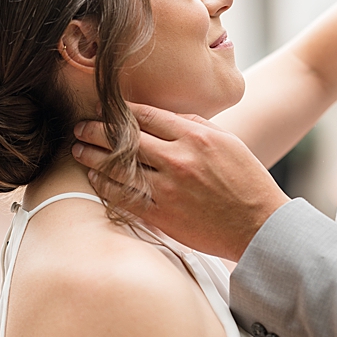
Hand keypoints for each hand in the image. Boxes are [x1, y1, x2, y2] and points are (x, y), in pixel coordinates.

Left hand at [73, 104, 289, 260]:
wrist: (259, 225)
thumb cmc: (245, 181)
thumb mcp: (227, 141)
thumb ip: (194, 125)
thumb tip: (162, 115)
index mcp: (195, 136)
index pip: (145, 115)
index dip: (119, 111)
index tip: (103, 110)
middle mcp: (178, 158)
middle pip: (125, 138)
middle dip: (96, 130)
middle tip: (80, 127)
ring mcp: (168, 187)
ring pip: (119, 166)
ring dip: (92, 156)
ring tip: (78, 149)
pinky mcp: (162, 213)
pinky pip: (123, 196)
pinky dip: (104, 184)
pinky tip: (94, 177)